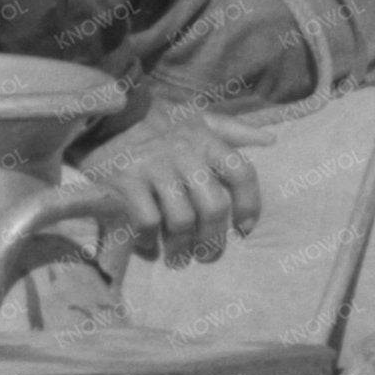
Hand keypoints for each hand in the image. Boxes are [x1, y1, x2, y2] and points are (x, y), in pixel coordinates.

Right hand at [75, 102, 273, 266]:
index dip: (250, 204)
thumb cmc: (156, 120)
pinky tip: (149, 248)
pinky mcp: (126, 181)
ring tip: (179, 260)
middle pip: (214, 206)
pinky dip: (148, 241)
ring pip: (181, 220)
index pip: (242, 173)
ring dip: (181, 248)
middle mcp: (184, 154)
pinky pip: (145, 221)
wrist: (104, 114)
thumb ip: (233, 130)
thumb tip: (271, 140)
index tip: (245, 229)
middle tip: (208, 256)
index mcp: (206, 139)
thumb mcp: (196, 117)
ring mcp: (154, 168)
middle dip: (214, 239)